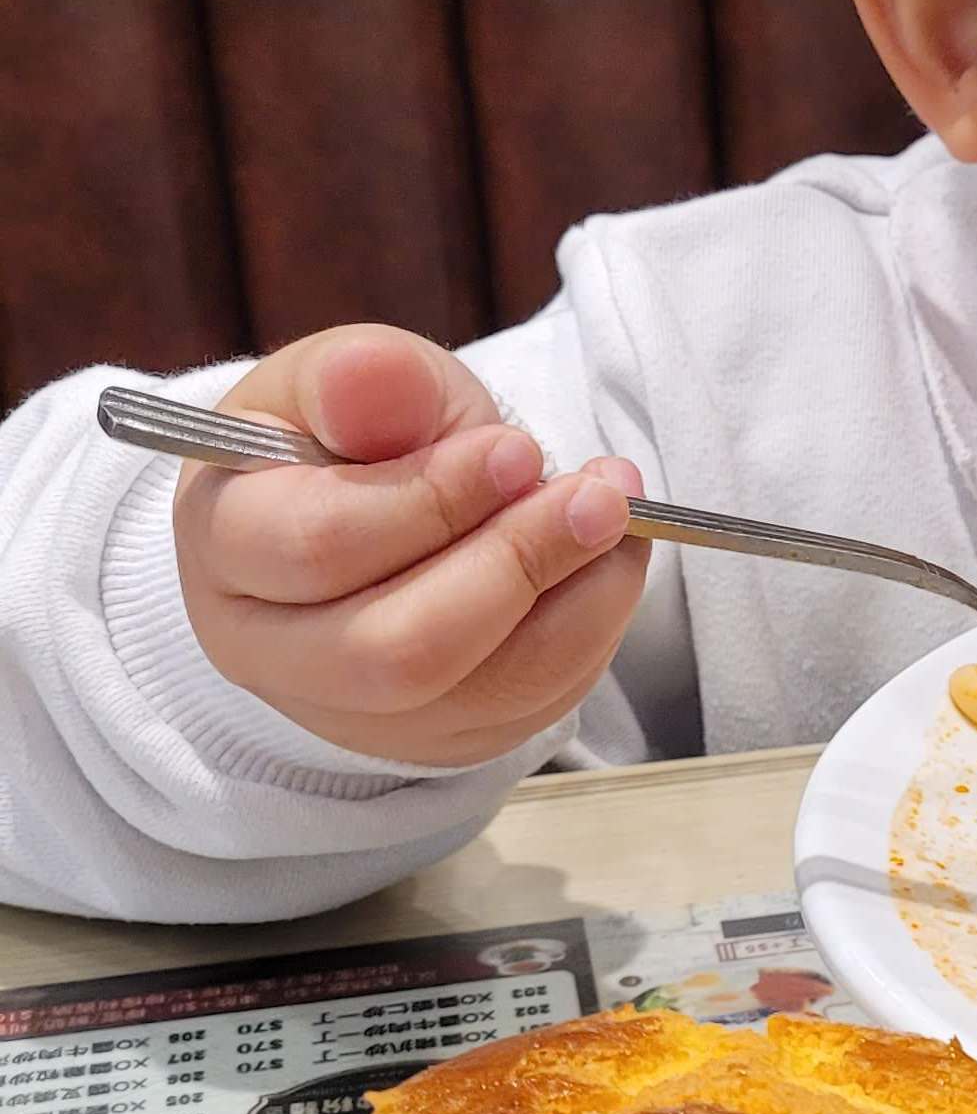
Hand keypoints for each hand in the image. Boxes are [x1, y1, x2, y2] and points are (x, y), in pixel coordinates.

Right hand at [174, 323, 648, 768]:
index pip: (318, 548)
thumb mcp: (345, 379)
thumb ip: (359, 376)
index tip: (515, 448)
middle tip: (596, 495)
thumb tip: (371, 376)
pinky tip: (606, 559)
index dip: (430, 500)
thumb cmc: (346, 436)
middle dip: (514, 565)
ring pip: (475, 690)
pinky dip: (589, 626)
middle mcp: (270, 650)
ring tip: (615, 512)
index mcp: (224, 545)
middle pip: (397, 649)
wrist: (371, 506)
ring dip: (572, 598)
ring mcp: (352, 713)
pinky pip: (530, 703)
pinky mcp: (437, 737)